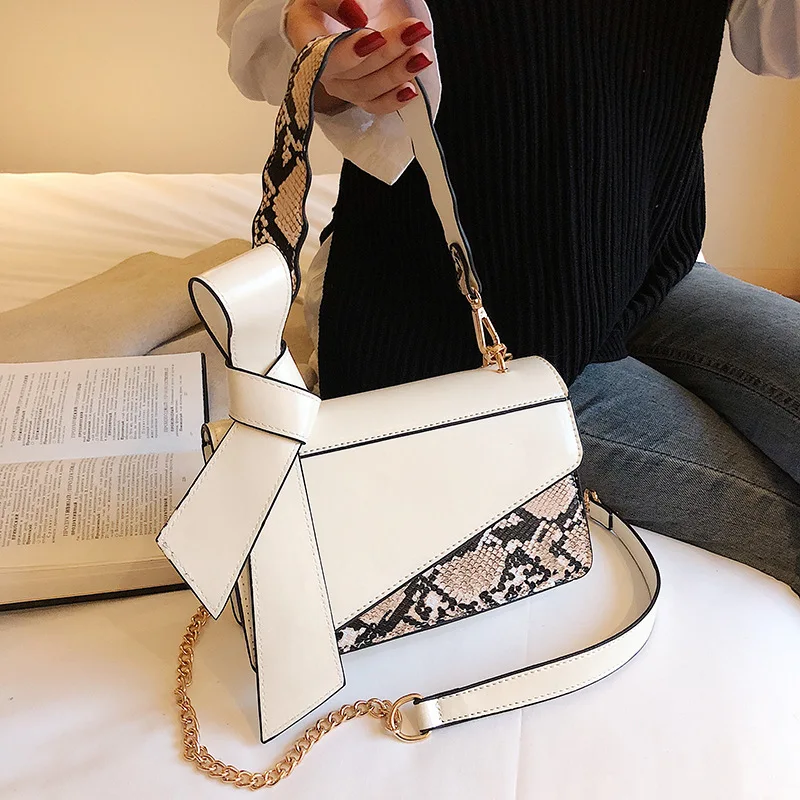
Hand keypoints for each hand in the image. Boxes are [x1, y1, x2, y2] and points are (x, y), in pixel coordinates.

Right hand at [284, 0, 432, 114]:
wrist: (352, 6)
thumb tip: (355, 13)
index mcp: (305, 33)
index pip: (318, 54)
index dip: (346, 52)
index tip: (374, 38)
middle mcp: (320, 65)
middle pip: (349, 73)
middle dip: (384, 55)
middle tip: (411, 34)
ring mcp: (341, 82)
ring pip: (365, 90)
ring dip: (395, 75)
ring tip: (420, 55)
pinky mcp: (361, 91)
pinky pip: (374, 105)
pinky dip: (393, 99)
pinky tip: (410, 90)